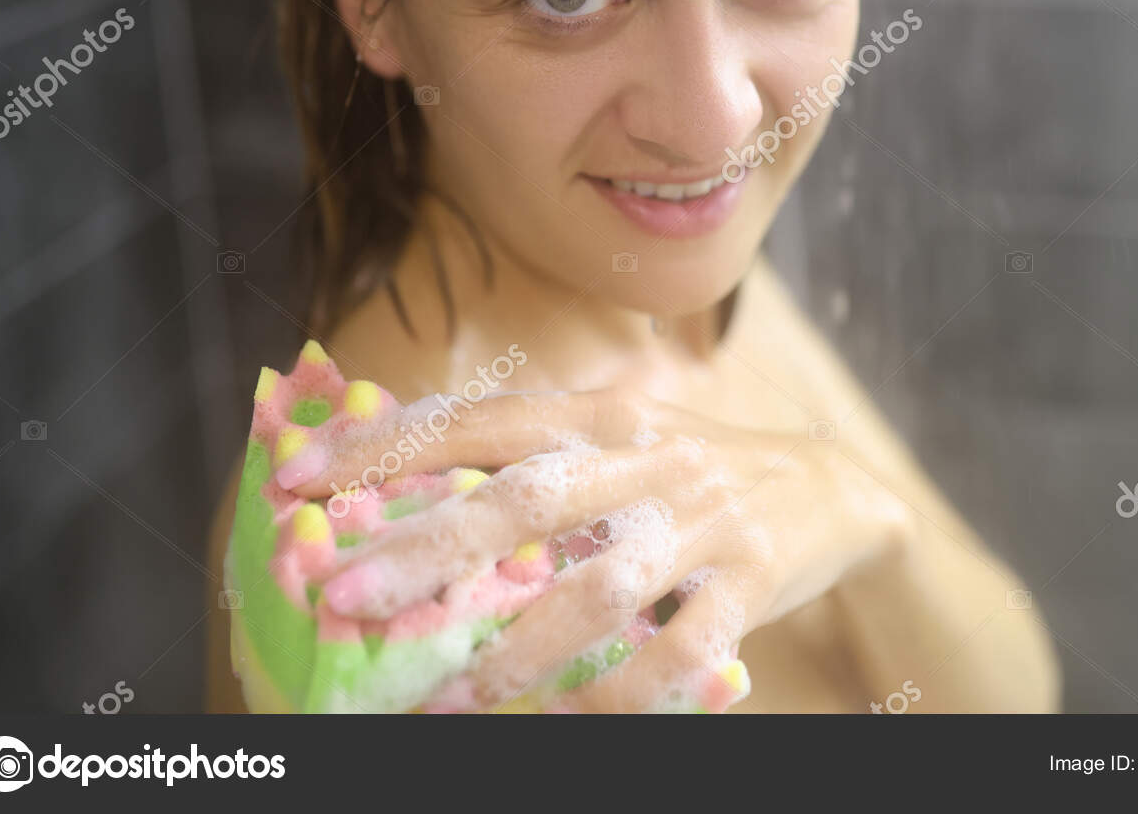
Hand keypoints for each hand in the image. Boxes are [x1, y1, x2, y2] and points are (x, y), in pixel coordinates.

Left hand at [276, 389, 910, 710]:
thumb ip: (537, 449)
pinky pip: (676, 653)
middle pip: (526, 499)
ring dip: (512, 651)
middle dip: (427, 548)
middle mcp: (649, 458)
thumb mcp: (625, 433)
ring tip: (435, 702)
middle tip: (339, 596)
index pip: (483, 419)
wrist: (837, 488)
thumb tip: (406, 474)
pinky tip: (556, 724)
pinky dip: (615, 695)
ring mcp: (702, 522)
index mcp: (606, 413)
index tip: (299, 475)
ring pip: (596, 587)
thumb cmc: (699, 468)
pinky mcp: (749, 584)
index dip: (390, 443)